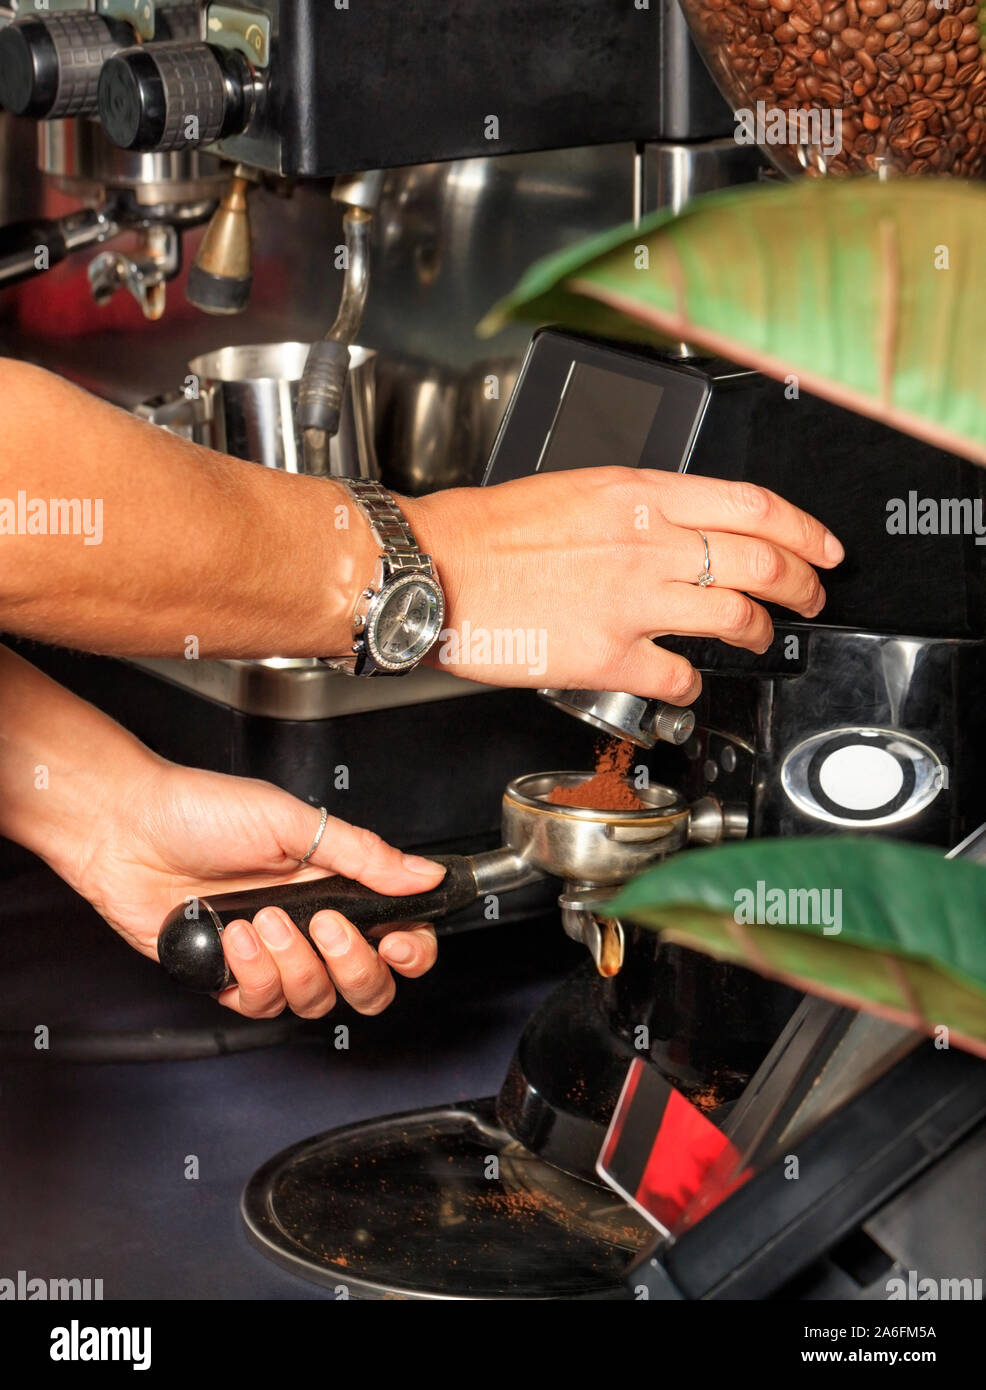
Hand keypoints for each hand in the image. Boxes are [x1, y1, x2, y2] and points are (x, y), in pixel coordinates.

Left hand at [71, 759, 442, 1018]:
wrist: (127, 828)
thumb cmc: (201, 811)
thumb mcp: (293, 822)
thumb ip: (363, 855)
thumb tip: (424, 874)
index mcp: (336, 884)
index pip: (398, 935)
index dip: (410, 951)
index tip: (397, 941)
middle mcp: (310, 924)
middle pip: (366, 984)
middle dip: (354, 966)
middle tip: (327, 927)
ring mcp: (271, 954)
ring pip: (314, 999)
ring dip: (293, 963)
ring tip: (262, 919)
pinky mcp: (230, 977)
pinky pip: (262, 1003)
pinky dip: (251, 972)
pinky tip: (232, 935)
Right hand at [405, 469, 843, 699]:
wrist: (435, 569)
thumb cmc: (487, 532)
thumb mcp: (575, 488)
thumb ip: (638, 506)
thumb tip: (681, 526)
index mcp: (640, 493)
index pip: (752, 505)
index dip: (803, 530)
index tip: (821, 547)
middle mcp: (647, 543)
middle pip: (761, 562)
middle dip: (802, 584)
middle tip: (811, 596)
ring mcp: (632, 601)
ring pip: (735, 617)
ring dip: (760, 631)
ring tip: (760, 636)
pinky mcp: (608, 656)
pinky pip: (679, 676)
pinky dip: (693, 683)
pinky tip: (686, 681)